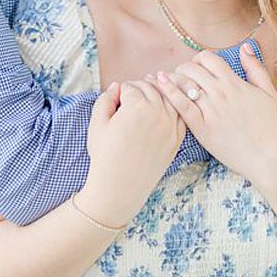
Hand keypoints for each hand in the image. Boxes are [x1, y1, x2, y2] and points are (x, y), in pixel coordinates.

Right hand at [81, 76, 183, 225]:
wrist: (119, 190)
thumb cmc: (105, 157)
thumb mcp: (97, 124)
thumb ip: (106, 98)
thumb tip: (117, 86)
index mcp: (136, 105)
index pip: (130, 86)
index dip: (120, 91)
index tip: (116, 100)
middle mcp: (157, 112)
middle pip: (150, 86)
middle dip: (138, 88)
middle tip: (130, 96)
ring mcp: (170, 125)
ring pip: (167, 96)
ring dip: (157, 93)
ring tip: (146, 99)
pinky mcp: (177, 138)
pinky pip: (179, 113)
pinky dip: (172, 107)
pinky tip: (162, 109)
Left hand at [152, 45, 276, 185]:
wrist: (270, 157)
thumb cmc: (272, 125)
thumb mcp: (268, 91)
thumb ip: (255, 67)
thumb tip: (244, 47)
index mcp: (234, 82)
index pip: (208, 58)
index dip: (200, 59)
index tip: (199, 67)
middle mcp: (220, 93)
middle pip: (193, 69)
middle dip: (185, 68)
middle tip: (184, 76)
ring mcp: (210, 111)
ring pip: (184, 84)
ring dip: (174, 78)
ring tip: (169, 80)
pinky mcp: (202, 129)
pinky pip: (182, 106)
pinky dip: (169, 93)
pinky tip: (160, 84)